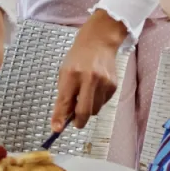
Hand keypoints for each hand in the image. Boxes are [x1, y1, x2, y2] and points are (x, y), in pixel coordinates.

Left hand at [51, 10, 126, 131]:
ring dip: (88, 109)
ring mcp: (103, 82)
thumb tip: (64, 116)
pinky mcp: (113, 85)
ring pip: (95, 110)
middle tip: (75, 122)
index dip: (59, 117)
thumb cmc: (77, 58)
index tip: (56, 129)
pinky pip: (103, 103)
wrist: (98, 42)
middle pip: (84, 111)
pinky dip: (97, 101)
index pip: (64, 101)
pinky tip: (95, 88)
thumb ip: (64, 93)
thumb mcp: (64, 72)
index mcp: (72, 74)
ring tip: (85, 94)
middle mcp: (89, 78)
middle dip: (78, 122)